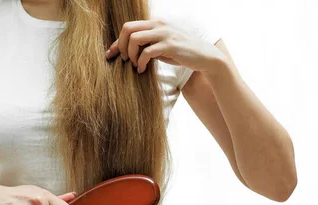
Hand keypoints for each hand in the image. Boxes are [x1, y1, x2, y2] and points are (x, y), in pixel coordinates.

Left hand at [105, 18, 225, 73]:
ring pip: (135, 38)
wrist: (206, 57)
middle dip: (120, 46)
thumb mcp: (164, 46)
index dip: (117, 41)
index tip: (111, 54)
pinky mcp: (170, 45)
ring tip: (134, 65)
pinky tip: (142, 69)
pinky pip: (147, 52)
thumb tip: (129, 52)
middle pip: (127, 28)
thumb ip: (149, 45)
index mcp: (156, 23)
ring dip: (130, 54)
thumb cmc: (183, 53)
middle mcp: (159, 24)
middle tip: (124, 60)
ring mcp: (165, 34)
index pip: (129, 27)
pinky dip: (141, 62)